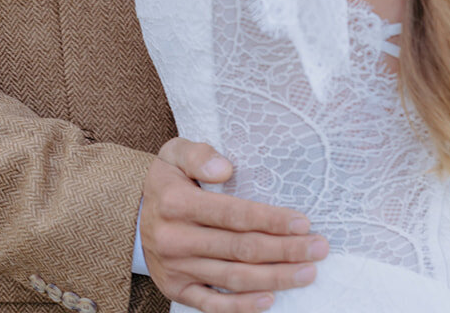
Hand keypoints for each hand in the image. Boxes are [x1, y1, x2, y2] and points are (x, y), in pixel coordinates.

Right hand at [140, 138, 327, 311]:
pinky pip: (213, 305)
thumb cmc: (165, 180)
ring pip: (233, 278)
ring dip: (275, 277)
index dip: (270, 220)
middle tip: (319, 248)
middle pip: (240, 249)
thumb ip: (198, 154)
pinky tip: (270, 299)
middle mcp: (176, 238)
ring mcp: (176, 268)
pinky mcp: (176, 290)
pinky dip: (242, 306)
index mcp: (176, 203)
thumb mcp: (173, 153)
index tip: (303, 222)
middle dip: (284, 250)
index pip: (233, 214)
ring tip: (307, 272)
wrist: (131, 213)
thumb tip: (225, 169)